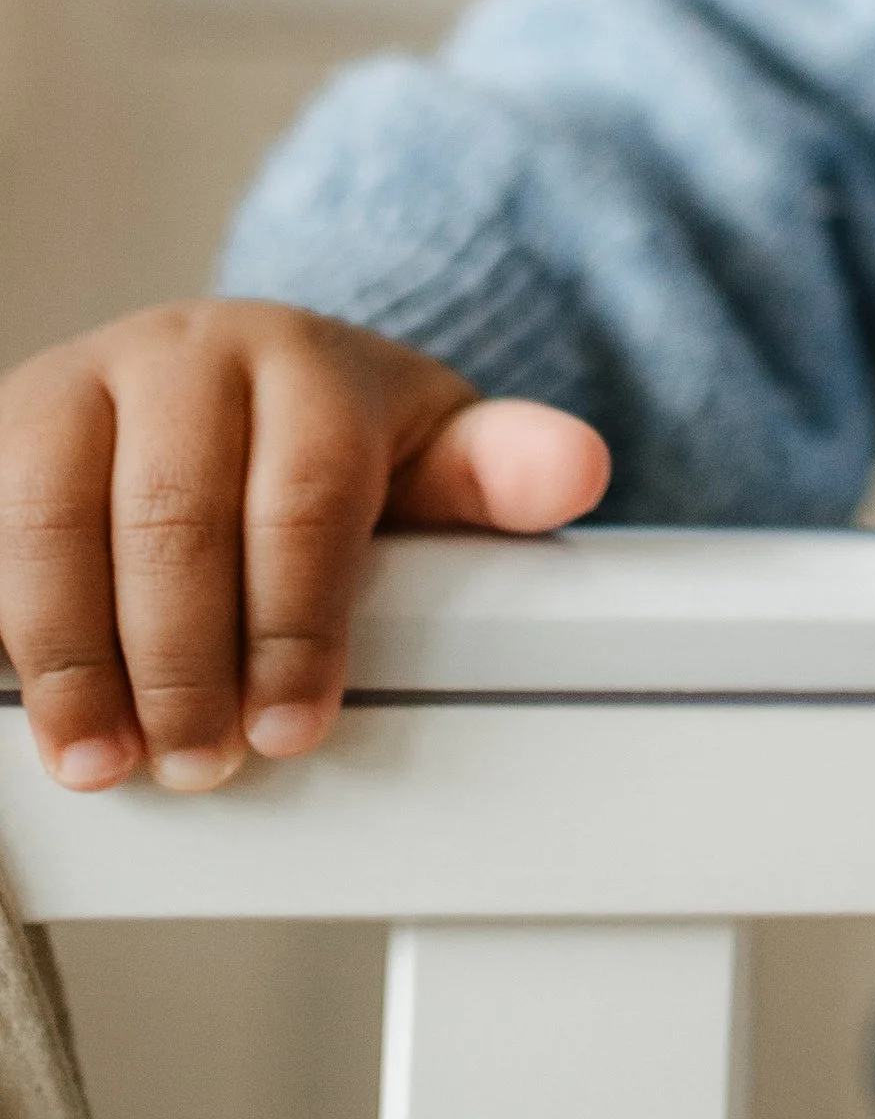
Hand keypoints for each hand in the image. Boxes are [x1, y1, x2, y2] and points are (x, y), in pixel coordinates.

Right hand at [0, 301, 608, 792]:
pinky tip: (16, 700)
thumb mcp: (425, 448)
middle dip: (184, 660)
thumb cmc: (329, 436)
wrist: (217, 372)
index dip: (297, 624)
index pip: (302, 494)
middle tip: (201, 765)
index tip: (293, 729)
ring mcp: (70, 384)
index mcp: (299, 360)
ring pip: (48, 520)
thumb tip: (575, 470)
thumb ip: (497, 471)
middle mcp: (177, 354)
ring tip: (102, 761)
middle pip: (172, 517)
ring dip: (71, 655)